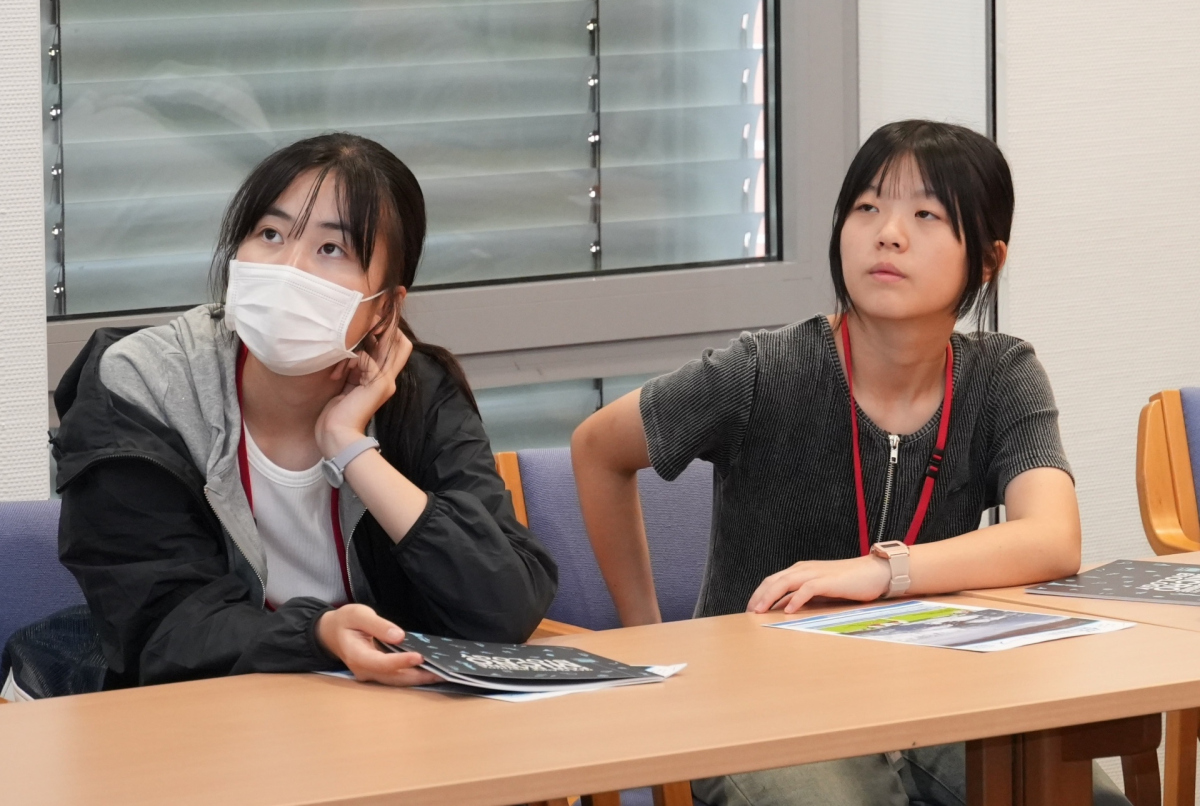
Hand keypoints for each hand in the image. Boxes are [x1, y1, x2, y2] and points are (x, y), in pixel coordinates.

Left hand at [316, 320, 412, 458]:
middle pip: (402, 343)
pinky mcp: (378, 383)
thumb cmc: (338, 415)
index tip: (365, 332)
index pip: (399, 348)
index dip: (387, 334)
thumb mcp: (348, 386)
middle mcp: (389, 379)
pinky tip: (339, 371)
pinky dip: (352, 357)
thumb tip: (355, 352)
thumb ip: (356, 370)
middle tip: (361, 331)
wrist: (338, 435)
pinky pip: (367, 356)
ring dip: (364, 341)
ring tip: (345, 350)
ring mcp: (386, 381)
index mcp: (383, 381)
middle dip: (382, 330)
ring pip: (390, 344)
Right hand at [317, 604, 439, 686]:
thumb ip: (377, 625)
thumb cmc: (345, 621)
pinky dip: (412, 675)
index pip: (382, 663)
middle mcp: (364, 670)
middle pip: (394, 678)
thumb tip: (399, 636)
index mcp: (357, 656)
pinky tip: (428, 671)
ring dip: (418, 679)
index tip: (420, 656)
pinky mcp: (377, 673)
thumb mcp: (358, 615)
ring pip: (396, 681)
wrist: (330, 633)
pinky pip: (395, 678)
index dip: (401, 661)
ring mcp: (370, 674)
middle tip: (441, 672)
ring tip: (440, 674)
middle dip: (418, 676)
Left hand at [746, 555, 891, 613]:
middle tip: (749, 613)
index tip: (750, 610)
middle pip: (774, 581)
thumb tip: (784, 607)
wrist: (874, 572)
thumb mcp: (819, 590)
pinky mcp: (828, 581)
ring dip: (770, 597)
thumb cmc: (847, 583)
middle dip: (759, 597)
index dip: (759, 594)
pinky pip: (808, 589)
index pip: (772, 581)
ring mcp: (815, 574)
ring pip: (785, 583)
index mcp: (800, 571)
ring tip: (760, 611)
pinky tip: (789, 610)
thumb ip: (802, 596)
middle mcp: (804, 569)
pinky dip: (796, 599)